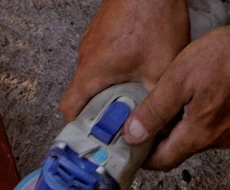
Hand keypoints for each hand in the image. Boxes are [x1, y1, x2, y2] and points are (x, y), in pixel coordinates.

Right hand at [60, 0, 189, 121]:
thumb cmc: (150, 15)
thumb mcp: (160, 67)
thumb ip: (156, 100)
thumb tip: (159, 123)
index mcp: (91, 73)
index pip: (69, 109)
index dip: (77, 125)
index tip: (91, 133)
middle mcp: (85, 58)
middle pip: (82, 95)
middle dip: (99, 109)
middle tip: (118, 115)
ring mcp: (91, 43)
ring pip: (93, 76)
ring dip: (108, 86)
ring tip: (130, 88)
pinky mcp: (100, 32)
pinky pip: (101, 58)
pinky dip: (113, 67)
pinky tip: (134, 64)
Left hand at [123, 26, 229, 170]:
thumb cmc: (227, 54)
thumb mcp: (179, 79)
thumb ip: (154, 111)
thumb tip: (132, 136)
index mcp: (198, 134)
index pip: (162, 162)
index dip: (143, 159)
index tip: (130, 148)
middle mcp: (217, 139)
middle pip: (177, 151)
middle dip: (158, 142)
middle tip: (141, 125)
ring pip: (194, 139)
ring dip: (178, 129)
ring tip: (166, 107)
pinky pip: (211, 127)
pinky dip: (197, 119)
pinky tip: (192, 99)